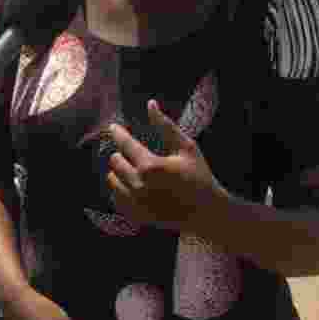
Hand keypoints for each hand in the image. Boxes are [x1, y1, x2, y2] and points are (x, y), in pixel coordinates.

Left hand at [106, 101, 223, 232]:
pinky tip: (135, 185)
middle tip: (135, 154)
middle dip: (122, 154)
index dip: (118, 133)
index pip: (124, 144)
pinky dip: (121, 189)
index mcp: (150, 166)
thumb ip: (166, 125)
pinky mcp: (135, 216)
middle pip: (115, 161)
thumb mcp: (186, 147)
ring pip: (111, 179)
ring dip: (119, 172)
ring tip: (135, 170)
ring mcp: (135, 203)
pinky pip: (115, 198)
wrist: (206, 212)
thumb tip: (150, 103)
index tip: (113, 127)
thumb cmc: (198, 175)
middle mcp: (139, 185)